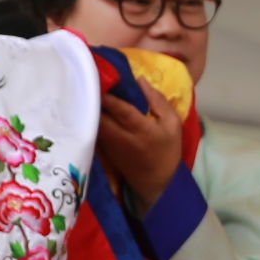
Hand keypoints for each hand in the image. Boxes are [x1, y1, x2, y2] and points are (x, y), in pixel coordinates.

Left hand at [97, 87, 182, 209]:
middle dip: (94, 98)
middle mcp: (122, 137)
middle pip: (101, 115)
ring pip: (94, 122)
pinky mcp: (104, 149)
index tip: (100, 78)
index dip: (109, 96)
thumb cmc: (167, 150)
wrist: (156, 182)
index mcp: (142, 129)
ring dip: (90, 107)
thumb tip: (140, 80)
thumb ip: (158, 101)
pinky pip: (94, 129)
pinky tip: (88, 105)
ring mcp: (110, 144)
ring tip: (86, 88)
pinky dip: (90, 117)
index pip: (121, 110)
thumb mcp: (173, 124)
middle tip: (89, 79)